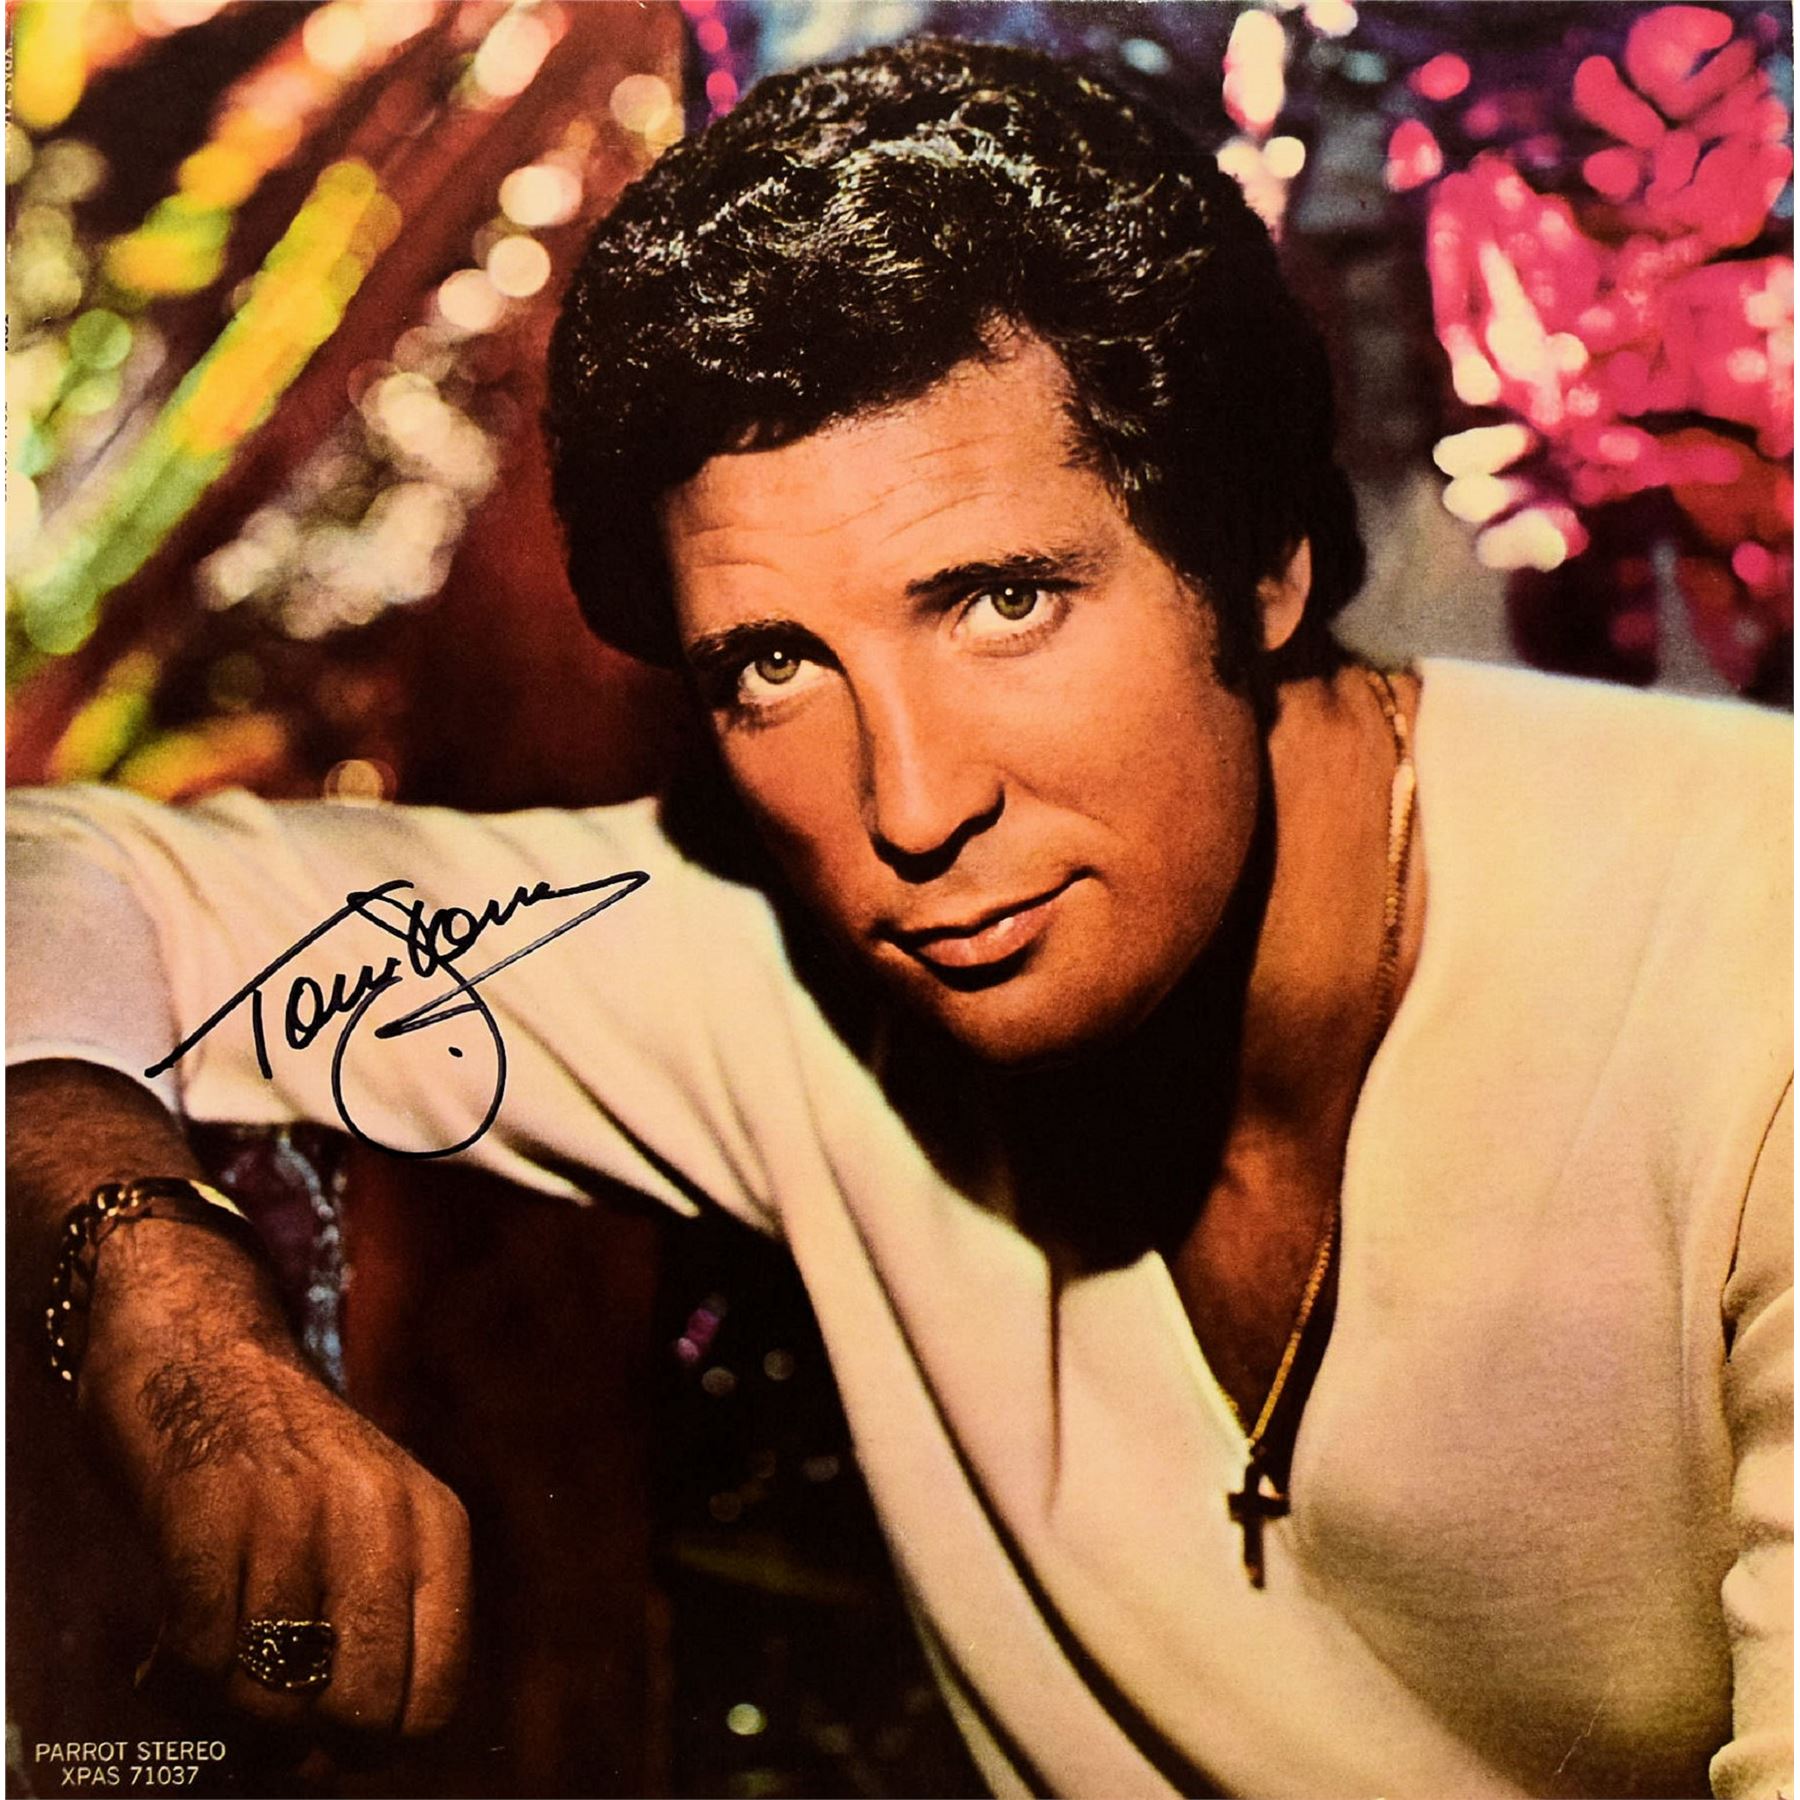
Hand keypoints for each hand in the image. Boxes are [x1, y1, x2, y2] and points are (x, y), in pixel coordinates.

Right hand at [79, 1224, 470, 1740]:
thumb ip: (380, 1620)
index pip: (435, 1695)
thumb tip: (352, 1763)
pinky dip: (175, 1677)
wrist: (200, 1348)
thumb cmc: (282, 1466)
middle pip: (359, 1708)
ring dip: (225, 1712)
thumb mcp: (370, 1523)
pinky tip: (161, 1657)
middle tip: (260, 1729)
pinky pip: (201, 1652)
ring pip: (271, 1693)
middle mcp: (378, 1512)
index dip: (377, 1747)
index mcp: (434, 1523)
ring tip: (205, 1678)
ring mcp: (294, 1506)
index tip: (330, 1746)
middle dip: (305, 1746)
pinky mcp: (208, 1505)